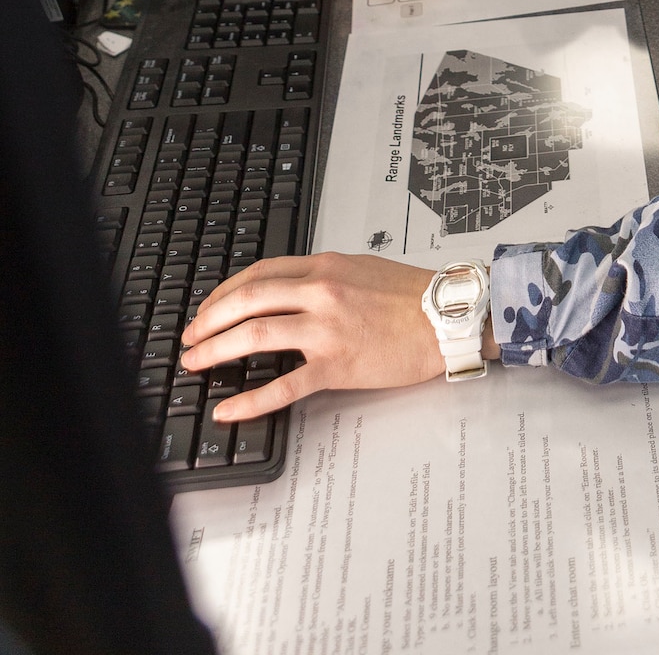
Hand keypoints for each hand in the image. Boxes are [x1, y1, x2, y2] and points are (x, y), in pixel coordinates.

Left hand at [180, 253, 443, 421]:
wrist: (450, 316)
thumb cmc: (412, 294)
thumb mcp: (362, 268)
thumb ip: (323, 276)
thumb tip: (288, 289)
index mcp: (325, 267)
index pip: (259, 274)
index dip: (223, 293)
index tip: (207, 310)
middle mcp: (321, 291)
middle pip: (246, 300)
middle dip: (207, 321)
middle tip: (189, 339)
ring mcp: (327, 328)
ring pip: (256, 334)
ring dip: (216, 351)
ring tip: (195, 364)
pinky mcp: (338, 364)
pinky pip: (285, 384)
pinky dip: (251, 399)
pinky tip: (230, 409)